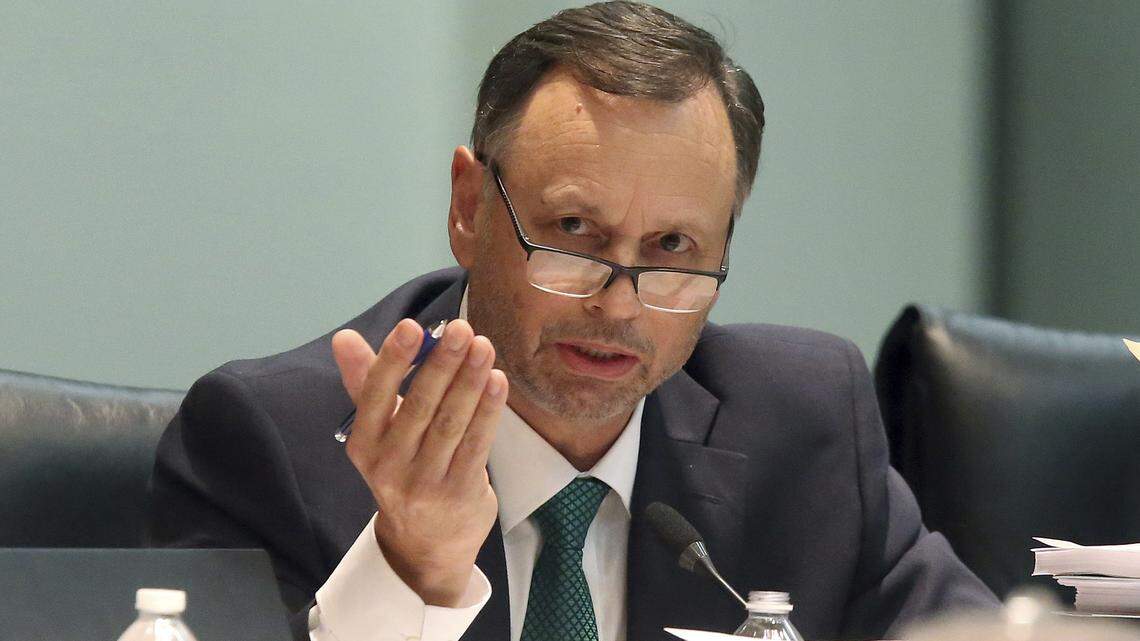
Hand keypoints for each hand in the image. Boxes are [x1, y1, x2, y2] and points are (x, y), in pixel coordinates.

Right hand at [331, 318, 507, 605]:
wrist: (424, 542)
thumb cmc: (403, 469)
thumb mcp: (378, 433)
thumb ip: (366, 381)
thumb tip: (344, 337)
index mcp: (364, 444)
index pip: (376, 395)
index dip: (393, 359)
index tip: (412, 325)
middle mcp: (389, 465)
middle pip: (420, 406)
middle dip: (443, 364)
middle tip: (462, 329)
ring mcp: (425, 482)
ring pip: (451, 423)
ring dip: (470, 382)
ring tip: (484, 348)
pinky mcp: (459, 492)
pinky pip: (476, 444)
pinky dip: (488, 410)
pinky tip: (497, 382)